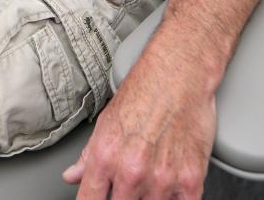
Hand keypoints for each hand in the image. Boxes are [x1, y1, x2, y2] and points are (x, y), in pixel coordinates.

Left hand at [64, 66, 214, 198]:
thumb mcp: (106, 121)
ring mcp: (162, 179)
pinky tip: (171, 189)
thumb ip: (88, 156)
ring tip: (150, 180)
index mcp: (105, 157)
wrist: (179, 76)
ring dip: (148, 198)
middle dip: (121, 199)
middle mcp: (131, 171)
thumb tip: (73, 176)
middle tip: (127, 187)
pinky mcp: (190, 180)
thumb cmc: (144, 92)